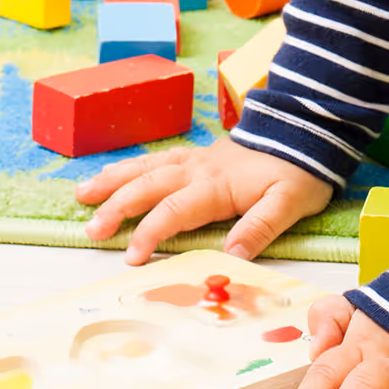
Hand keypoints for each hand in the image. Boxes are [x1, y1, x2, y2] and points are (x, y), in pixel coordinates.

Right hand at [75, 137, 331, 262]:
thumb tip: (232, 257)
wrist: (306, 131)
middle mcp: (198, 170)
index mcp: (217, 185)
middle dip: (116, 207)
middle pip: (148, 186)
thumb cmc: (298, 172)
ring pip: (145, 168)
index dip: (150, 232)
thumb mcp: (290, 203)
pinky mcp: (197, 157)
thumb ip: (260, 228)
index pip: (175, 210)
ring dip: (112, 181)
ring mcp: (194, 160)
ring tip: (82, 195)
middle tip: (90, 230)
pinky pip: (154, 160)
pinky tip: (113, 174)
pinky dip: (129, 167)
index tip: (130, 256)